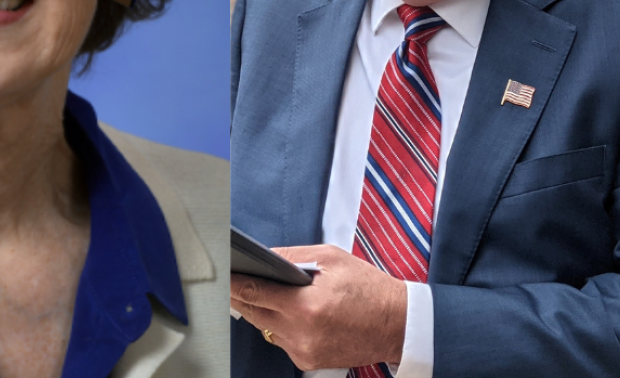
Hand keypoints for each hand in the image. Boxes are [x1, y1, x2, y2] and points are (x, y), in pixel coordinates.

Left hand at [230, 244, 407, 370]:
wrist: (396, 324)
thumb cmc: (369, 288)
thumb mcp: (332, 259)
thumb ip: (292, 256)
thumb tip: (264, 256)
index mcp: (306, 305)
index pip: (255, 293)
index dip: (235, 282)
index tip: (224, 272)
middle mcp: (301, 332)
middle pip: (254, 312)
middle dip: (244, 294)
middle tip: (237, 278)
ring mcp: (303, 351)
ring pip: (264, 327)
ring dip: (262, 310)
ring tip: (267, 292)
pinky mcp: (306, 361)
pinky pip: (280, 340)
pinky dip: (280, 325)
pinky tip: (290, 312)